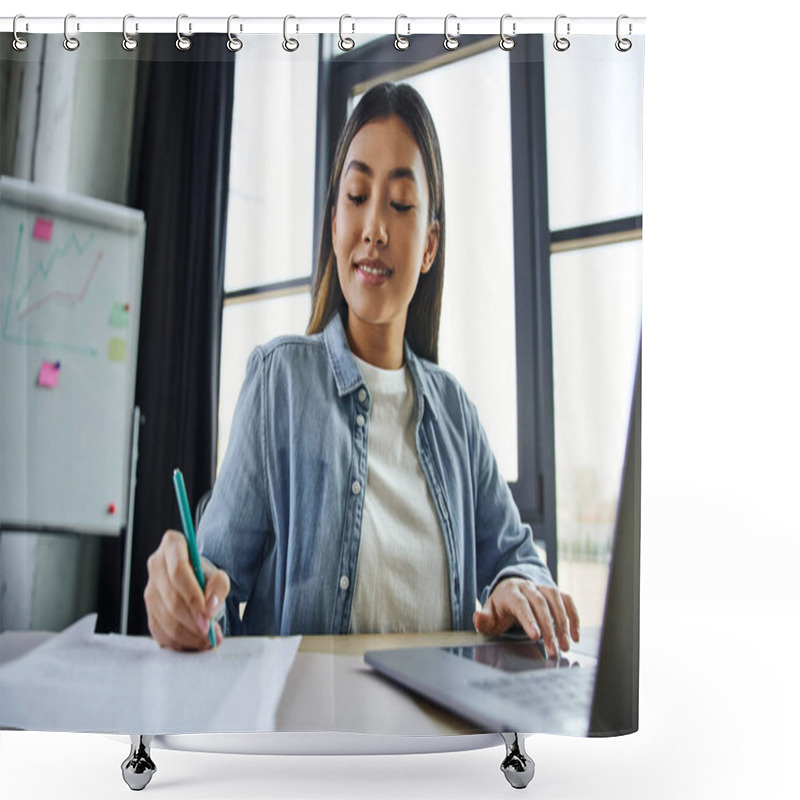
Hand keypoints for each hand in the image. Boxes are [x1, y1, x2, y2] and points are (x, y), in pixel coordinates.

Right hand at [144, 529, 229, 650]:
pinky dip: (180, 643)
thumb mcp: (218, 575)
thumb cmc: (205, 576)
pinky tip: (196, 643)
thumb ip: (219, 587)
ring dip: (189, 635)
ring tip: (209, 640)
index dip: (193, 597)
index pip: (178, 572)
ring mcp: (149, 590)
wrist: (195, 582)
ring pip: (166, 619)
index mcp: (172, 545)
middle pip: (172, 599)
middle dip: (194, 621)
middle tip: (212, 634)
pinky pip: (161, 632)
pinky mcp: (148, 611)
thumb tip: (210, 608)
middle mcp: (156, 565)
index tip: (208, 616)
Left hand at [473, 577, 579, 657]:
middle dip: (549, 628)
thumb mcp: (489, 614)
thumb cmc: (500, 608)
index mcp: (510, 591)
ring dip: (564, 624)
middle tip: (554, 649)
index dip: (529, 619)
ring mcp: (542, 587)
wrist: (510, 591)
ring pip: (556, 601)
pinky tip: (575, 635)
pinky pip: (567, 601)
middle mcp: (528, 587)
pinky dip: (573, 616)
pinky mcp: (555, 592)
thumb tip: (478, 619)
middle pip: (540, 604)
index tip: (536, 637)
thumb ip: (483, 619)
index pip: (520, 604)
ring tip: (566, 645)